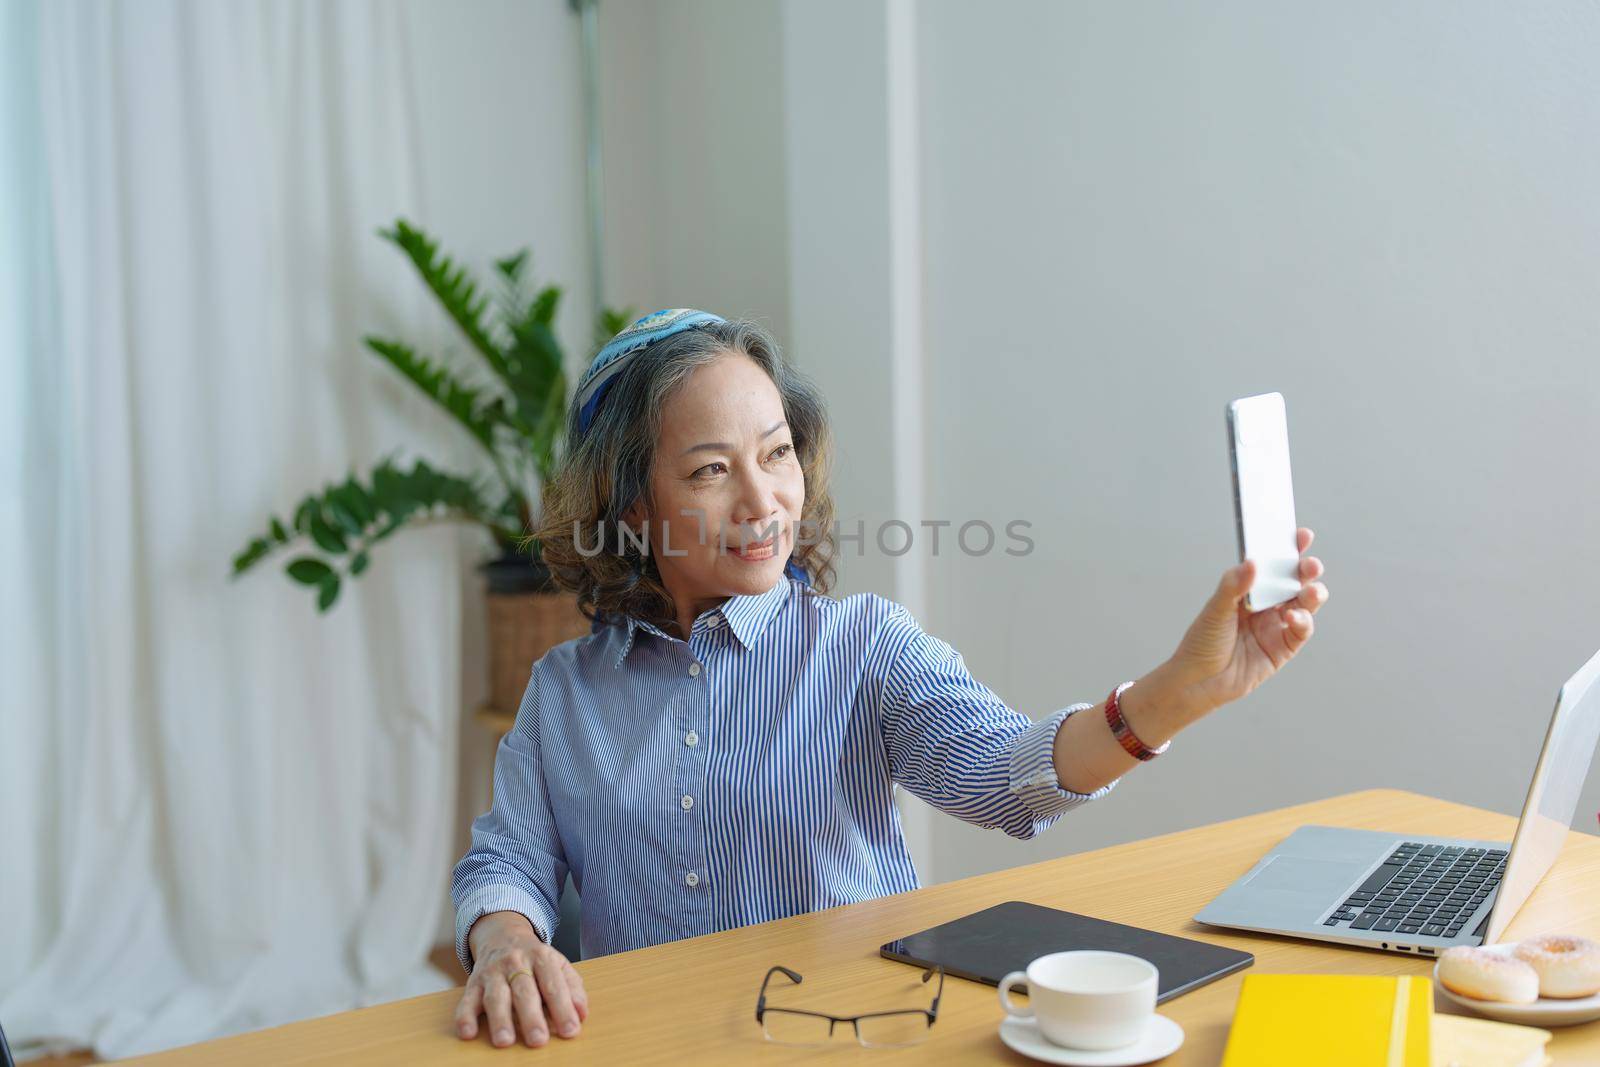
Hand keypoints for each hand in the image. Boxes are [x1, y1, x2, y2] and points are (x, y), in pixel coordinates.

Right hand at [455, 911, 587, 1047]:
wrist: (502, 934)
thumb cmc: (535, 959)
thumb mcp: (558, 965)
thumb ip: (572, 988)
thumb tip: (581, 1014)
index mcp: (542, 958)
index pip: (553, 984)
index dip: (563, 1008)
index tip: (570, 1030)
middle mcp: (516, 963)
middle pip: (524, 991)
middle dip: (531, 1017)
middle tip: (538, 1040)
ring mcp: (493, 972)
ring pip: (495, 996)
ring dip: (500, 1019)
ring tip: (505, 1041)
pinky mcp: (473, 982)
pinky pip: (466, 999)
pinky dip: (464, 1016)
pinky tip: (467, 1033)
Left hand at [1164, 527, 1328, 717]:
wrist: (1199, 682)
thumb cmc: (1202, 643)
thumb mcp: (1215, 610)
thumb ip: (1233, 586)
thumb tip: (1251, 562)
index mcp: (1249, 589)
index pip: (1272, 564)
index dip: (1289, 549)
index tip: (1302, 535)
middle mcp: (1266, 604)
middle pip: (1294, 581)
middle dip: (1307, 570)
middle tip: (1310, 565)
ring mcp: (1277, 625)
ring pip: (1305, 603)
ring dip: (1312, 594)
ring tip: (1310, 592)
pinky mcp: (1284, 647)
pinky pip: (1301, 630)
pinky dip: (1302, 621)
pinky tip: (1292, 618)